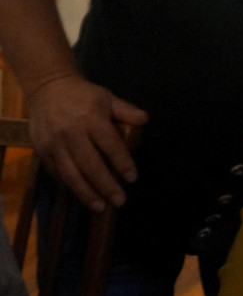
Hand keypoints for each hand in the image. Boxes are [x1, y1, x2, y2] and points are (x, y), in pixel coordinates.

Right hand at [27, 74, 147, 212]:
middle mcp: (72, 133)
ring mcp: (54, 144)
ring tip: (101, 207)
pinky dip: (70, 187)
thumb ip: (126, 111)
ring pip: (71, 174)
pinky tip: (82, 195)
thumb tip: (145, 120)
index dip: (122, 163)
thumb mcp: (107, 97)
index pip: (110, 145)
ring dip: (87, 193)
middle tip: (119, 200)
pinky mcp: (42, 152)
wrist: (48, 88)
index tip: (132, 178)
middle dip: (106, 185)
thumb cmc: (83, 95)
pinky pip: (57, 174)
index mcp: (92, 118)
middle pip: (90, 164)